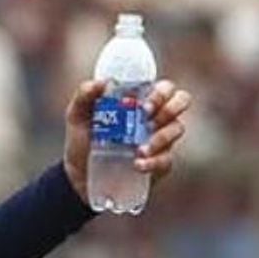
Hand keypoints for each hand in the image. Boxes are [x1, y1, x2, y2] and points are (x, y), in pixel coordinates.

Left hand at [63, 78, 193, 199]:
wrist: (79, 175)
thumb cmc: (82, 140)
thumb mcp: (76, 115)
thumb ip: (84, 94)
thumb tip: (103, 82)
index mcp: (140, 101)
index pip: (165, 87)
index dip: (162, 92)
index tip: (144, 105)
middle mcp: (155, 117)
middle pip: (181, 101)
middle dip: (170, 108)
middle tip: (147, 120)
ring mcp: (160, 140)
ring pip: (177, 129)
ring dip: (162, 137)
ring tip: (138, 149)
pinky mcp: (159, 163)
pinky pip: (166, 160)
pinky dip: (154, 162)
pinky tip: (138, 164)